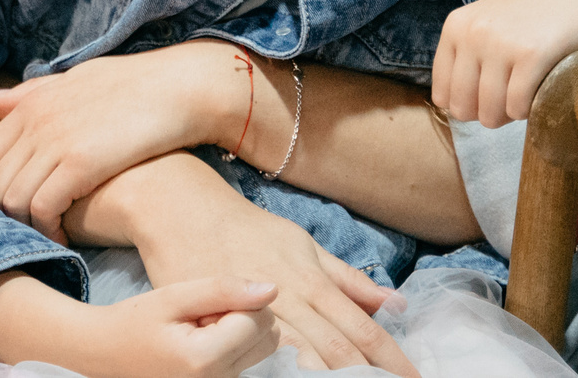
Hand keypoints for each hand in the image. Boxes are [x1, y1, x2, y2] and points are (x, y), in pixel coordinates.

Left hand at [0, 42, 245, 239]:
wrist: (179, 88)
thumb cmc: (133, 86)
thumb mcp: (76, 81)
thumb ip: (32, 94)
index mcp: (32, 103)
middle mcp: (35, 122)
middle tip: (21, 231)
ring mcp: (55, 141)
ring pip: (11, 200)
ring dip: (24, 226)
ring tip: (44, 236)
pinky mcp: (80, 163)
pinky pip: (42, 208)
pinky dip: (47, 229)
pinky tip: (63, 237)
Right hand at [75, 279, 283, 377]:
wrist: (108, 353)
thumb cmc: (136, 321)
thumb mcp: (175, 296)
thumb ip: (224, 290)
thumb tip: (272, 289)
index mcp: (207, 359)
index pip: (259, 319)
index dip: (236, 301)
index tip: (202, 305)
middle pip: (269, 336)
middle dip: (243, 316)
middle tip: (202, 315)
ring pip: (263, 347)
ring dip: (239, 330)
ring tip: (201, 327)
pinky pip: (249, 357)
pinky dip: (232, 343)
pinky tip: (202, 340)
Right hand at [116, 167, 417, 376]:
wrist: (183, 215)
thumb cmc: (248, 229)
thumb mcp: (303, 244)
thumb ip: (347, 279)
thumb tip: (394, 304)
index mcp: (313, 283)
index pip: (363, 330)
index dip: (392, 359)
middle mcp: (289, 303)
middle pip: (338, 352)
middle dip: (367, 377)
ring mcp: (257, 318)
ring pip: (303, 359)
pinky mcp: (226, 325)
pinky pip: (259, 359)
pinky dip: (285, 372)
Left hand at [431, 0, 577, 127]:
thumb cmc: (546, 16)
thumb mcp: (494, 26)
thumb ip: (471, 58)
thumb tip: (457, 110)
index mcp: (456, 26)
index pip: (441, 94)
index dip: (470, 104)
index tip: (495, 93)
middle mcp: (471, 32)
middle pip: (463, 109)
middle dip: (490, 113)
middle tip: (516, 94)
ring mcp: (500, 43)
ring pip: (490, 113)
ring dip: (513, 113)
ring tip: (532, 87)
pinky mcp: (531, 55)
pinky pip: (518, 108)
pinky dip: (533, 110)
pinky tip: (546, 87)